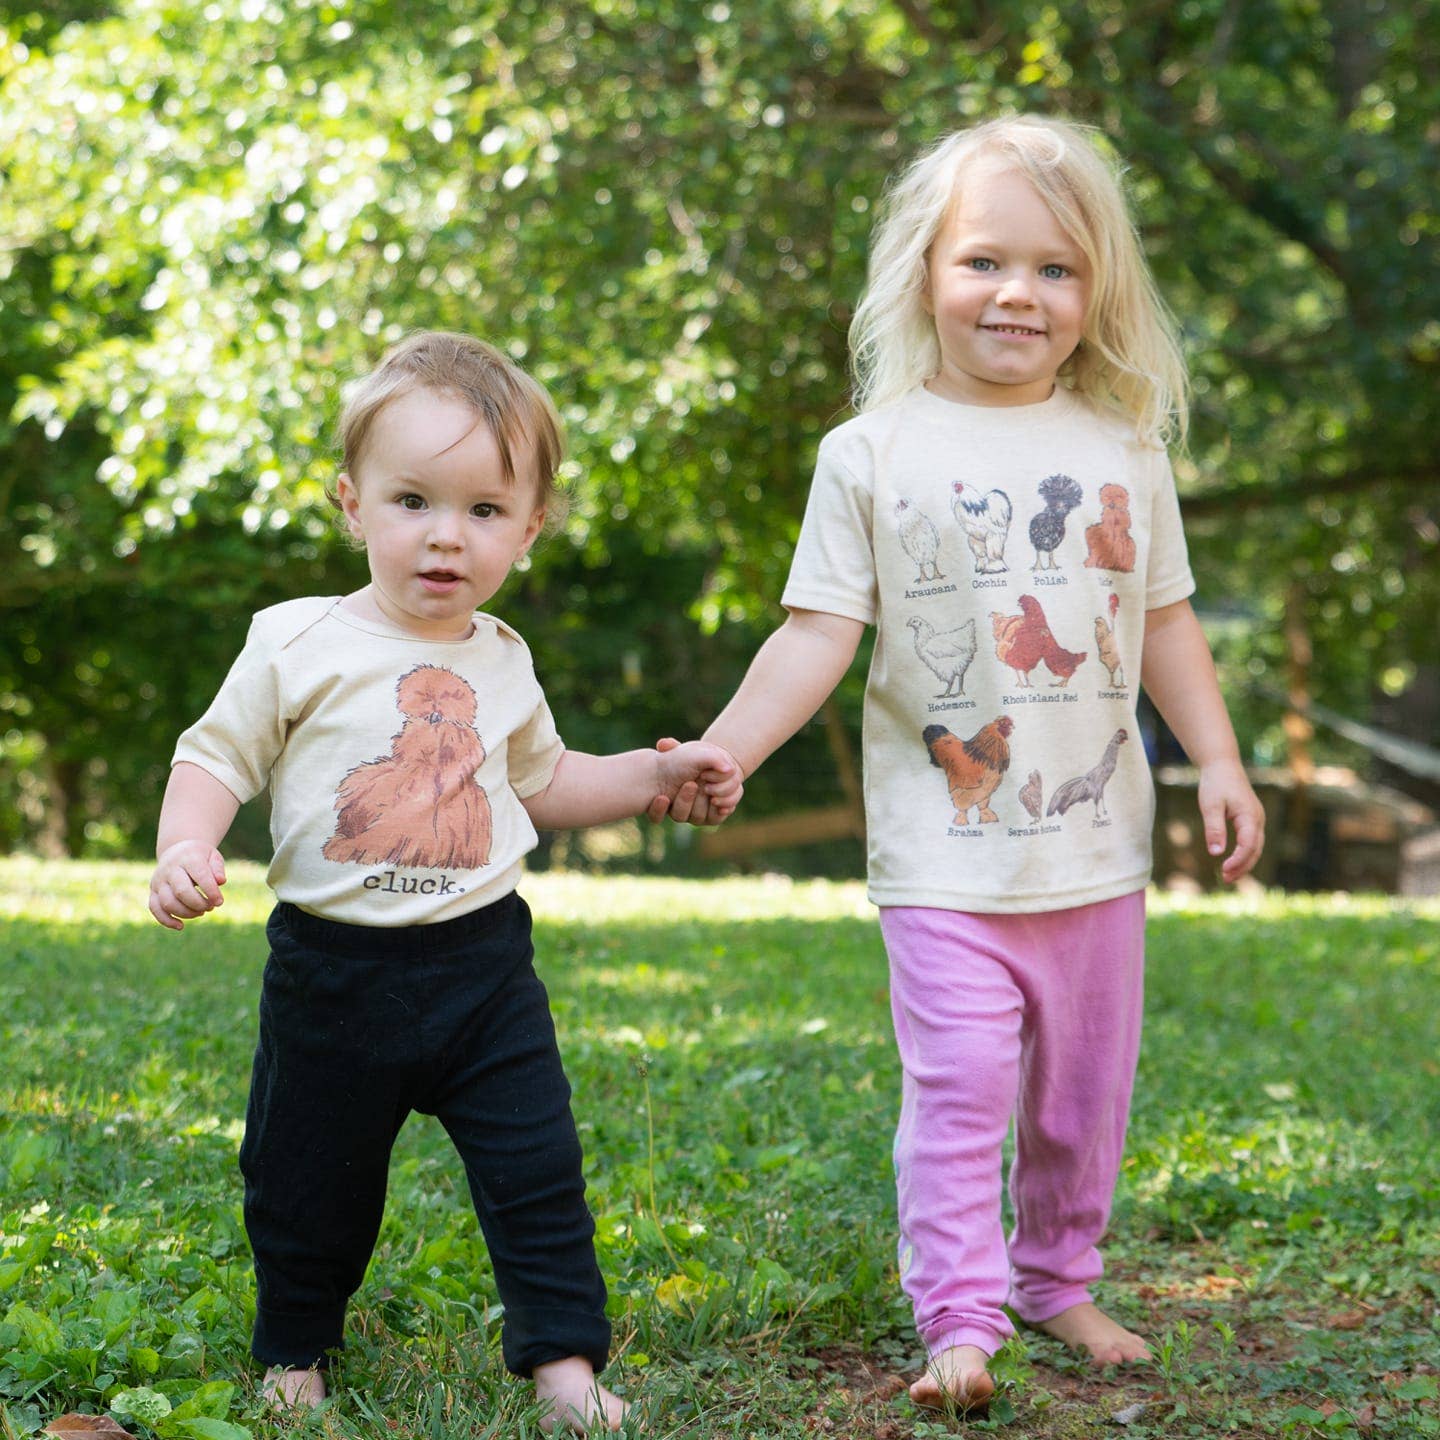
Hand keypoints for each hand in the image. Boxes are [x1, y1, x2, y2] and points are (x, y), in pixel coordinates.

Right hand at [149, 840, 227, 928]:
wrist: (176, 851)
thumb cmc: (199, 857)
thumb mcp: (212, 856)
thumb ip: (217, 868)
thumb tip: (220, 882)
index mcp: (188, 858)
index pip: (200, 875)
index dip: (211, 891)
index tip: (220, 902)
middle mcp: (170, 869)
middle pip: (181, 891)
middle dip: (199, 904)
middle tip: (211, 907)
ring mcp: (158, 881)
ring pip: (168, 903)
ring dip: (186, 913)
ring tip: (201, 912)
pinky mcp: (153, 892)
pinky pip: (155, 909)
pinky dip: (166, 920)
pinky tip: (181, 926)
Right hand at [647, 737, 742, 826]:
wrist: (716, 767)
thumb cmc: (692, 759)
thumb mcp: (681, 753)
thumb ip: (671, 748)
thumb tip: (662, 743)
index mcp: (665, 801)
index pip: (655, 815)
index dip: (657, 810)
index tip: (662, 797)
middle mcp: (680, 811)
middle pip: (679, 815)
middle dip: (684, 801)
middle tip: (692, 784)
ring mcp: (697, 815)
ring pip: (696, 817)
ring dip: (700, 803)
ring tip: (707, 787)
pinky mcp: (714, 816)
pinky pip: (715, 817)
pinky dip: (717, 808)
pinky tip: (718, 799)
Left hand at [1197, 757, 1264, 882]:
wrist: (1223, 766)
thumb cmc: (1216, 784)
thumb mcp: (1211, 806)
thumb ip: (1214, 829)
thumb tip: (1216, 853)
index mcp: (1250, 816)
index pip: (1249, 844)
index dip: (1238, 860)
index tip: (1224, 870)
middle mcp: (1258, 820)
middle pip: (1255, 850)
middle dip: (1242, 867)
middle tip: (1225, 879)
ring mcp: (1256, 820)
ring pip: (1255, 848)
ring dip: (1244, 863)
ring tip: (1227, 876)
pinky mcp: (1251, 820)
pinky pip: (1251, 842)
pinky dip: (1244, 854)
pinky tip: (1232, 863)